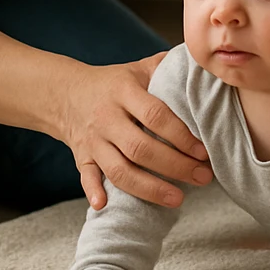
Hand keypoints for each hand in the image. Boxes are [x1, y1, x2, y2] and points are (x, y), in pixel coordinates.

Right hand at [53, 52, 211, 209]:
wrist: (66, 93)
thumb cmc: (113, 83)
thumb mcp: (138, 69)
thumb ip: (167, 67)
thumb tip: (202, 63)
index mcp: (124, 92)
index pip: (155, 115)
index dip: (181, 136)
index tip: (203, 151)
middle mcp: (107, 117)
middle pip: (140, 148)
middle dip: (175, 166)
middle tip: (203, 177)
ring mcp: (93, 140)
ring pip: (118, 170)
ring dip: (149, 188)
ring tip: (177, 199)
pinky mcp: (82, 158)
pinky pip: (86, 177)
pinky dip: (93, 192)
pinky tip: (106, 206)